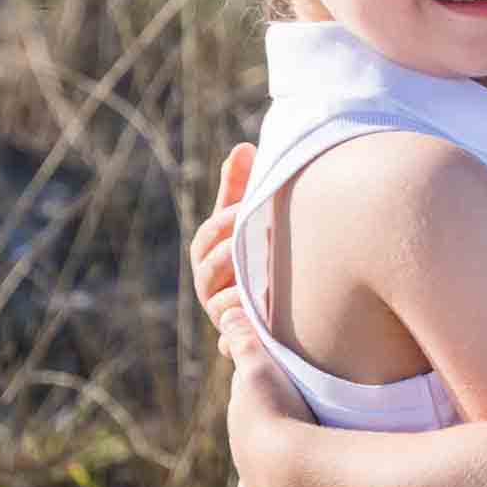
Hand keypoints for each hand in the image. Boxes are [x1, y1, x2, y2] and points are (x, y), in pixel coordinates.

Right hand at [192, 142, 255, 339]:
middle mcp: (209, 284)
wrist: (278, 299)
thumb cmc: (256, 246)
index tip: (243, 211)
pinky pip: (232, 337)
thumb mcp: (247, 217)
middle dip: (229, 254)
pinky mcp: (235, 339)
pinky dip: (243, 328)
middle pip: (210, 269)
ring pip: (220, 304)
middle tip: (252, 243)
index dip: (224, 224)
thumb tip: (244, 148)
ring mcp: (221, 312)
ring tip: (256, 281)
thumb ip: (241, 186)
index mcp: (209, 252)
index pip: (208, 236)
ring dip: (237, 293)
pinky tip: (263, 316)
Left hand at [224, 312, 320, 486]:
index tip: (286, 377)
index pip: (249, 391)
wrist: (292, 466)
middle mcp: (237, 442)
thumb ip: (243, 338)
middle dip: (269, 417)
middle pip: (252, 425)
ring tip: (298, 443)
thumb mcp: (260, 365)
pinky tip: (280, 486)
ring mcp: (248, 473)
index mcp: (239, 410)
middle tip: (298, 408)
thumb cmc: (279, 411)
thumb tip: (225, 312)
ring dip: (272, 450)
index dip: (265, 382)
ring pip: (254, 458)